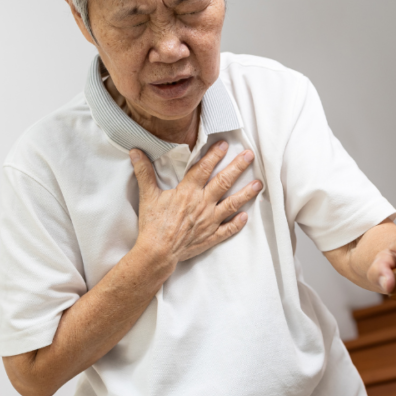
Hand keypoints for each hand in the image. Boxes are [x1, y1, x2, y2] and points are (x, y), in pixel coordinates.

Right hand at [129, 141, 261, 278]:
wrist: (157, 252)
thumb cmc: (153, 224)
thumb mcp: (148, 196)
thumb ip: (144, 173)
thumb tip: (136, 152)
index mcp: (188, 192)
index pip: (204, 168)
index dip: (214, 155)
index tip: (225, 144)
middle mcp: (203, 204)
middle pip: (224, 182)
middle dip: (238, 167)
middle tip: (250, 155)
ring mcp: (210, 221)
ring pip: (233, 204)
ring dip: (246, 193)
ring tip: (259, 183)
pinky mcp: (211, 236)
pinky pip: (229, 229)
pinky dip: (238, 223)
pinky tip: (246, 216)